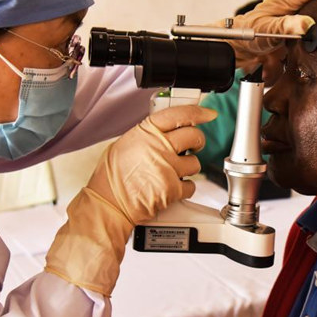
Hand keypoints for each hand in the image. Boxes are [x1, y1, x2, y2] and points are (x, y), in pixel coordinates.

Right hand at [45, 105, 216, 294]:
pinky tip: (171, 188)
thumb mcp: (124, 144)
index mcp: (145, 132)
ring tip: (172, 173)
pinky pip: (191, 186)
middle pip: (194, 136)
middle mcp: (158, 147)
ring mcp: (167, 168)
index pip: (178, 114)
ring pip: (195, 163)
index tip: (208, 114)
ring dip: (188, 168)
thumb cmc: (112, 177)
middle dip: (197, 142)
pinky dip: (184, 189)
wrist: (108, 204)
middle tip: (193, 147)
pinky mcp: (172, 188)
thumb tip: (166, 132)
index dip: (197, 113)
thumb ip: (147, 136)